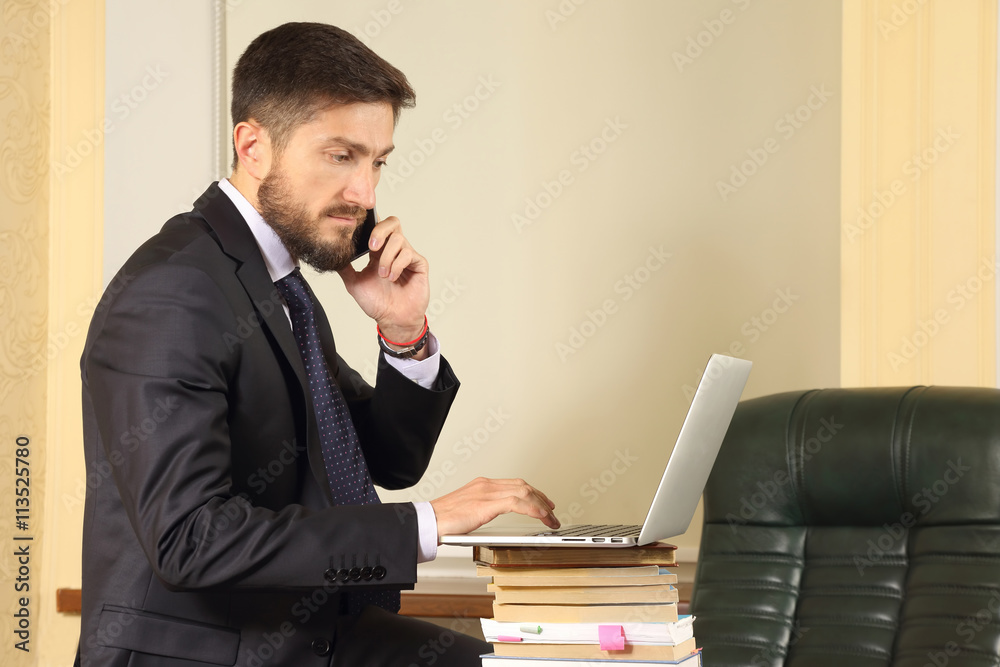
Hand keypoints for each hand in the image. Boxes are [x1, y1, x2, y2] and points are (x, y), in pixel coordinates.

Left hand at [337, 215, 428, 345]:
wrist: (392, 319)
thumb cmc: (377, 303)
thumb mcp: (354, 283)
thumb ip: (344, 267)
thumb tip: (333, 254)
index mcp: (378, 251)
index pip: (376, 226)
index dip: (370, 221)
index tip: (360, 227)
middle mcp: (393, 250)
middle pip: (392, 222)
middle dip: (380, 230)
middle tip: (371, 247)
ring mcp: (407, 256)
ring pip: (398, 239)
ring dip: (387, 257)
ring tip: (383, 275)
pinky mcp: (419, 264)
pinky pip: (408, 254)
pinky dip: (397, 265)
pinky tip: (392, 278)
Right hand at [430, 477, 560, 540]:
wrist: (426, 522)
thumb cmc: (442, 521)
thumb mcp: (467, 512)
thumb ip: (482, 512)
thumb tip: (493, 523)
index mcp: (481, 485)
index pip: (514, 484)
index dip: (532, 492)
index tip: (542, 502)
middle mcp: (486, 485)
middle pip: (523, 486)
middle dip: (541, 498)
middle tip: (552, 511)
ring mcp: (486, 493)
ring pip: (524, 492)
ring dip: (541, 505)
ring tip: (550, 518)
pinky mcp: (486, 504)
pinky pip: (517, 503)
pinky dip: (532, 509)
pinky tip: (540, 517)